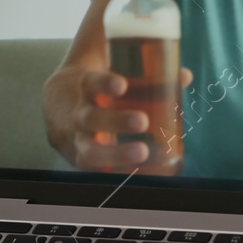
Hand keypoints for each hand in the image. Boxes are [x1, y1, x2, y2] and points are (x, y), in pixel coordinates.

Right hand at [65, 66, 192, 170]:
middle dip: (116, 121)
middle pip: (90, 119)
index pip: (90, 82)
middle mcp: (79, 115)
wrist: (57, 105)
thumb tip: (185, 76)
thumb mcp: (111, 69)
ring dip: (116, 155)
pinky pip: (97, 172)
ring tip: (143, 153)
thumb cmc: (96, 84)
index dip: (104, 83)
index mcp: (85, 88)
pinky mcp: (84, 160)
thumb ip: (146, 67)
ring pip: (89, 152)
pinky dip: (117, 175)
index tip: (122, 85)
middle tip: (142, 121)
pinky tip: (141, 175)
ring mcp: (79, 141)